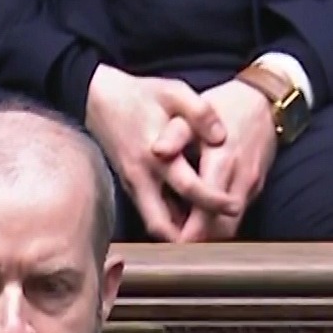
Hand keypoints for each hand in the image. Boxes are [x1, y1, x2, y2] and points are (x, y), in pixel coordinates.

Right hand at [84, 64, 240, 240]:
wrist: (97, 99)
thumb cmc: (139, 94)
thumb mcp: (174, 92)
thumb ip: (200, 112)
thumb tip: (221, 136)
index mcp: (156, 155)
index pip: (188, 188)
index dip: (213, 201)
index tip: (235, 207)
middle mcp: (141, 176)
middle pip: (161, 223)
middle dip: (187, 237)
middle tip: (215, 240)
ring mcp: (131, 184)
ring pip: (153, 223)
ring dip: (177, 234)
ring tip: (207, 236)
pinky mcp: (128, 185)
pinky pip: (149, 212)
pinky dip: (169, 221)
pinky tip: (188, 220)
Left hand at [172, 79, 277, 241]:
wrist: (265, 99)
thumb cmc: (224, 105)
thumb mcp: (194, 113)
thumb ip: (175, 134)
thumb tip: (157, 151)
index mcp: (222, 163)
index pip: (206, 212)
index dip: (187, 235)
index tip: (167, 245)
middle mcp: (241, 179)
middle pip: (221, 228)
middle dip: (197, 242)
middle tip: (169, 251)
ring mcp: (252, 185)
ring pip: (231, 225)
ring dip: (209, 236)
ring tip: (180, 241)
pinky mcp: (256, 186)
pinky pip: (237, 214)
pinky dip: (218, 223)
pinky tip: (197, 223)